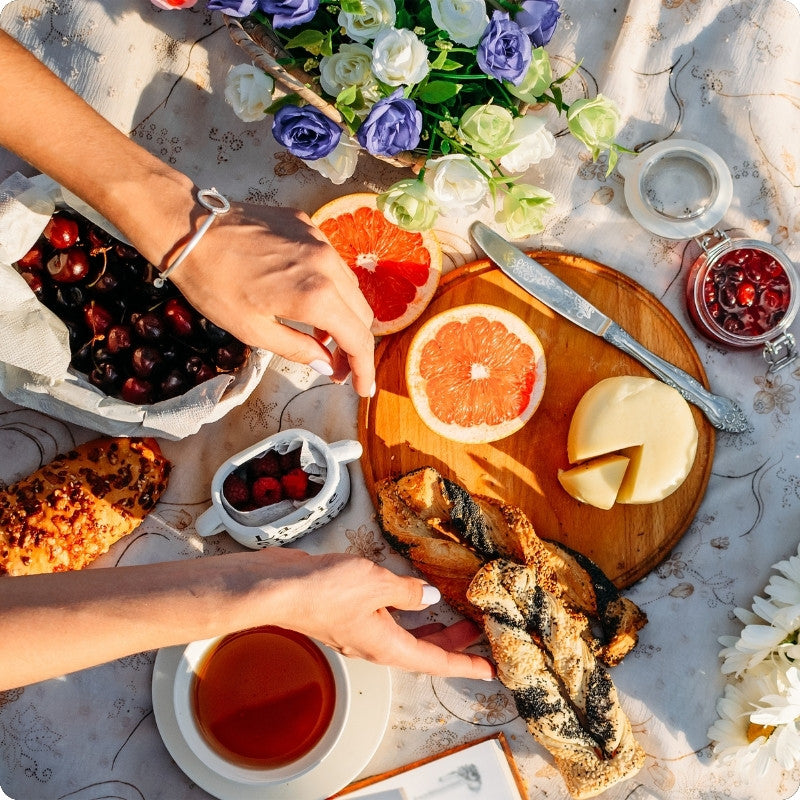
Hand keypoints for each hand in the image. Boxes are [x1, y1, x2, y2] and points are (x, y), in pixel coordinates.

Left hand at [168, 202, 375, 396]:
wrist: (188, 228)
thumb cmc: (213, 284)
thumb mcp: (253, 330)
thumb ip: (297, 349)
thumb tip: (326, 365)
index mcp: (316, 295)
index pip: (358, 339)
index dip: (363, 369)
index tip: (362, 388)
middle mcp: (327, 265)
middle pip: (362, 314)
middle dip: (355, 346)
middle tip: (337, 367)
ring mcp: (319, 241)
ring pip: (351, 288)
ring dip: (344, 316)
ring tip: (320, 337)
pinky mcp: (307, 226)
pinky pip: (332, 264)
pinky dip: (330, 288)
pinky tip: (307, 299)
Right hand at [260, 549, 494, 679]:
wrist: (277, 589)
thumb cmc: (324, 591)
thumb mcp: (377, 584)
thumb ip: (407, 592)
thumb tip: (427, 598)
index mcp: (387, 645)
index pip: (435, 662)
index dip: (465, 665)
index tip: (489, 670)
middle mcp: (374, 644)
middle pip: (421, 650)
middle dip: (451, 643)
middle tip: (476, 632)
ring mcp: (359, 631)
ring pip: (403, 635)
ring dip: (428, 628)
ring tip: (450, 613)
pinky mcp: (346, 615)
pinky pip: (385, 618)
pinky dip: (404, 611)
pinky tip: (407, 594)